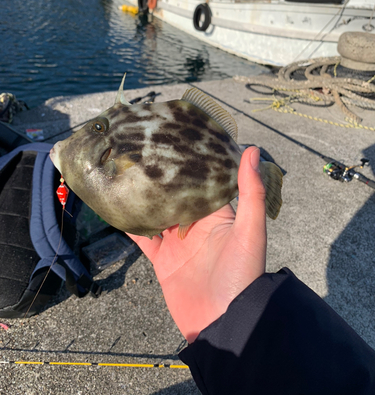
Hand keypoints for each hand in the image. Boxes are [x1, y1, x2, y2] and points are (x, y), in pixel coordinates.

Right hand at [127, 146, 266, 342]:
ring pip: (157, 213)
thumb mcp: (250, 231)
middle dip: (163, 177)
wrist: (221, 323)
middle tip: (143, 150)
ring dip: (145, 198)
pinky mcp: (163, 259)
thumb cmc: (241, 276)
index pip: (204, 181)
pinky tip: (117, 207)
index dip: (193, 162)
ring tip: (127, 173)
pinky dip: (131, 225)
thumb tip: (251, 150)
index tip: (177, 137)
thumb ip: (250, 193)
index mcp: (218, 214)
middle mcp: (197, 225)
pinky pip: (144, 238)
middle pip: (176, 195)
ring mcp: (178, 242)